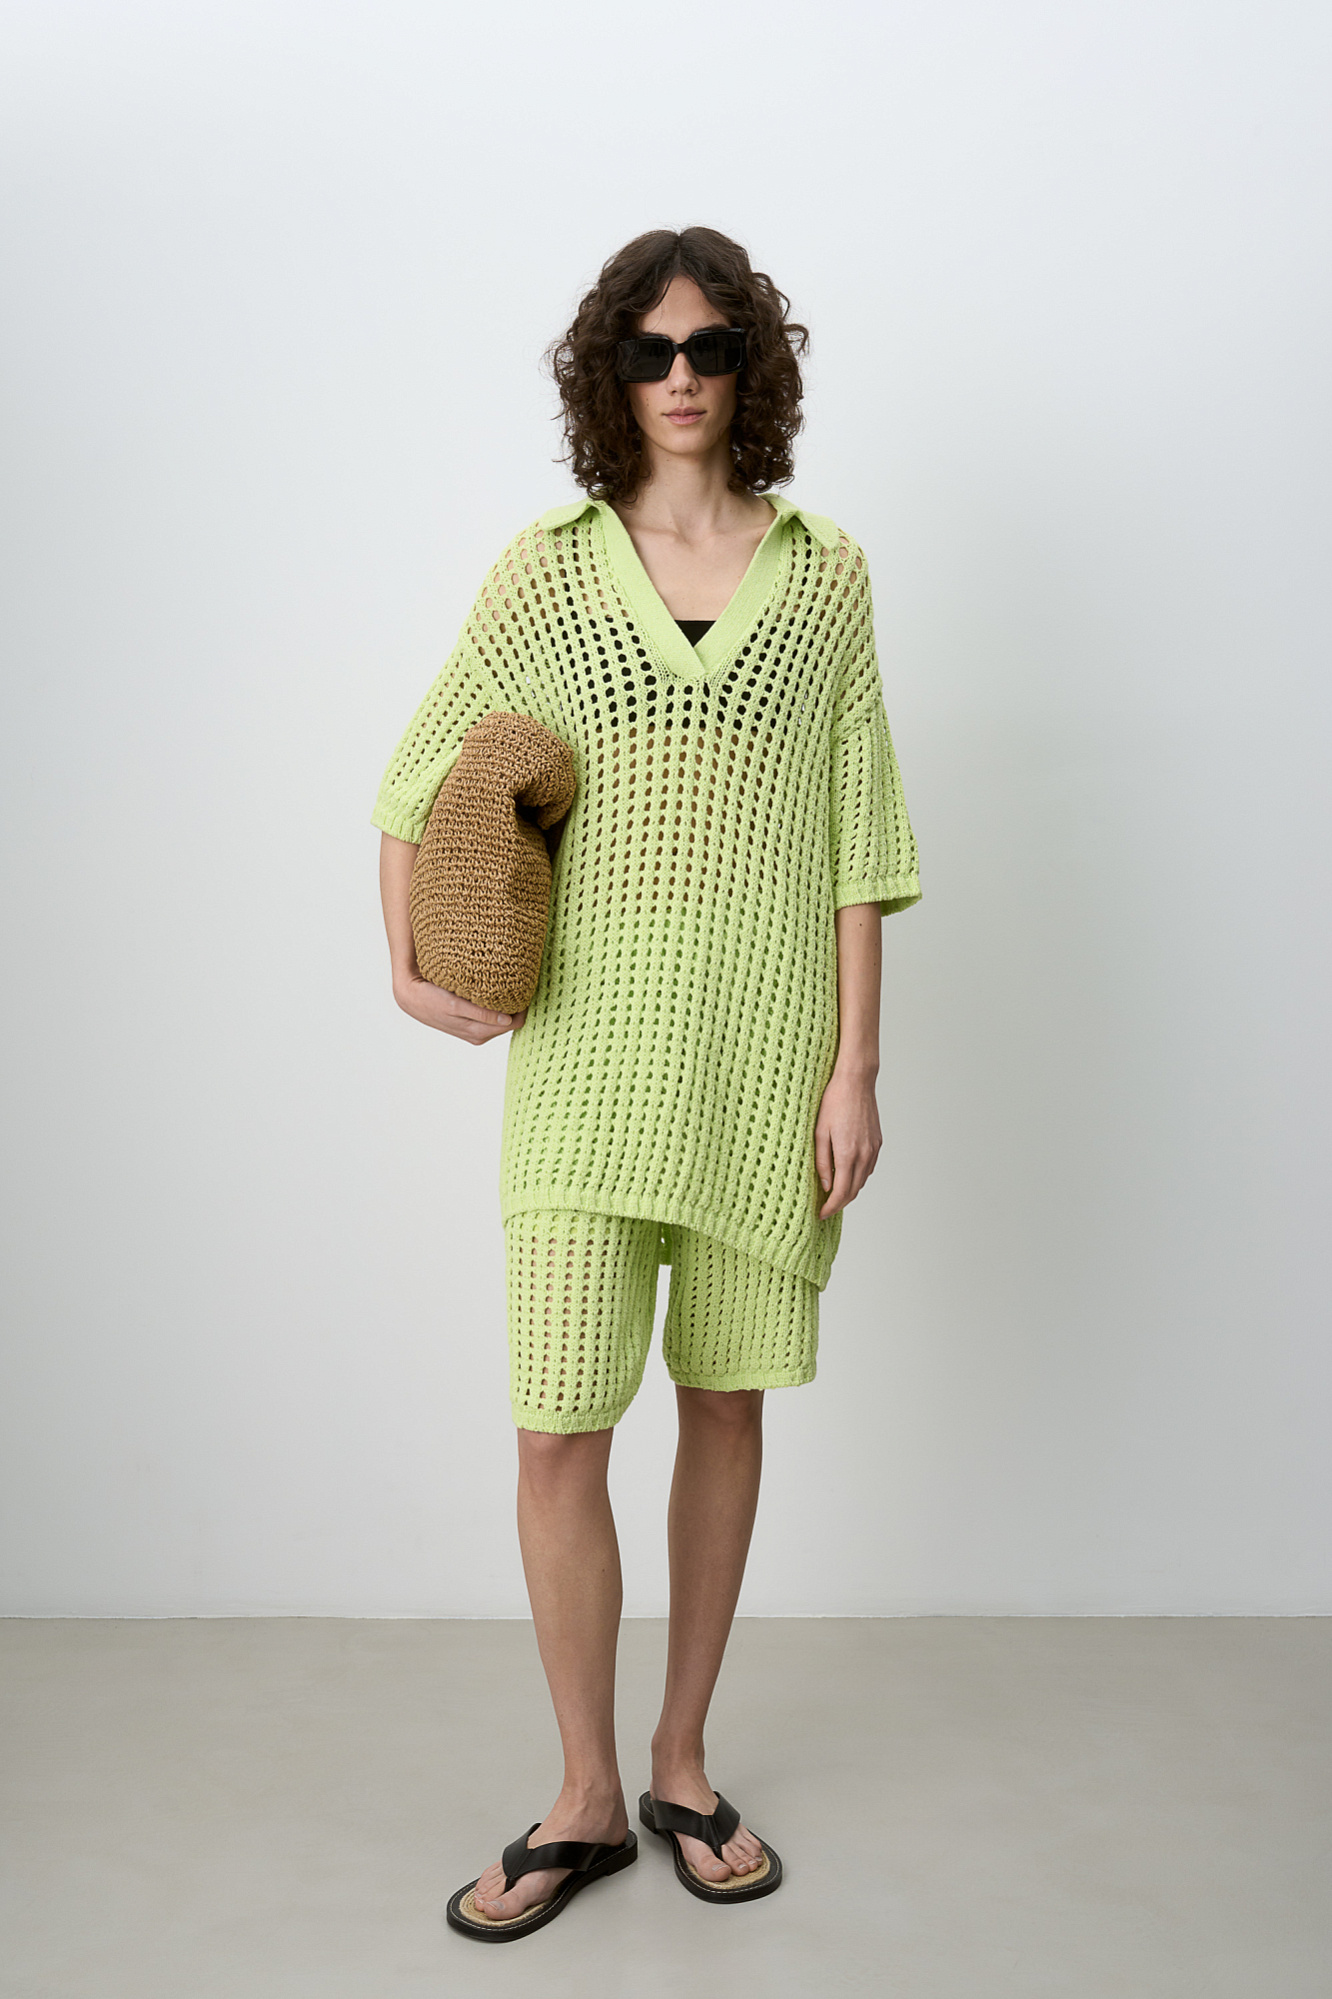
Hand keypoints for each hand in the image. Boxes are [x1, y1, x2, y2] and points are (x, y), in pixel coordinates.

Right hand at [393, 973, 525, 1043]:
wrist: (411, 997)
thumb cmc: (431, 999)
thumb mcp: (455, 1005)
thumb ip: (481, 1014)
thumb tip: (507, 1020)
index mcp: (478, 1032)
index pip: (515, 1023)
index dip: (523, 1006)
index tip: (527, 986)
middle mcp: (480, 1035)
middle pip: (512, 1022)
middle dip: (518, 1006)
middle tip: (522, 982)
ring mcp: (476, 1032)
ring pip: (504, 1020)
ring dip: (509, 1006)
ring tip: (511, 985)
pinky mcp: (471, 1027)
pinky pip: (493, 1018)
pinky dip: (499, 1007)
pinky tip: (500, 993)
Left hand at [813, 1065, 881, 1218]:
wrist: (856, 1082)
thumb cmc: (834, 1102)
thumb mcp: (819, 1132)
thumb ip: (822, 1162)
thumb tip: (826, 1186)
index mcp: (847, 1154)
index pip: (841, 1192)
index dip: (831, 1207)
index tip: (821, 1214)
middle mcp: (864, 1155)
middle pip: (854, 1191)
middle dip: (840, 1204)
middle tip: (825, 1208)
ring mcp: (873, 1149)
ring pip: (863, 1181)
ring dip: (850, 1191)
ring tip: (835, 1194)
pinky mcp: (878, 1142)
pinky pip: (869, 1168)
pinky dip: (859, 1177)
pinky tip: (848, 1175)